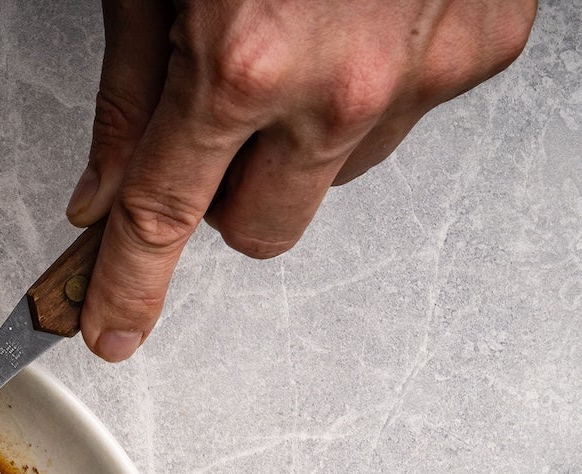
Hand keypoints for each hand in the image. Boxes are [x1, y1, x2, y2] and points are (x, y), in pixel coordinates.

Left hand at [68, 0, 536, 360]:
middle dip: (224, 198)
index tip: (108, 329)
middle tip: (213, 127)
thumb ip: (128, 94)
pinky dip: (375, 82)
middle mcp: (341, 84)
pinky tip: (361, 17)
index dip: (126, 287)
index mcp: (242, 62)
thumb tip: (101, 190)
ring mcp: (424, 70)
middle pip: (260, 230)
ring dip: (302, 137)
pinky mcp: (485, 46)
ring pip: (337, 176)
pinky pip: (409, 114)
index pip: (162, 219)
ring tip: (297, 39)